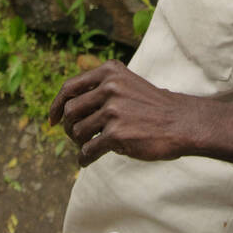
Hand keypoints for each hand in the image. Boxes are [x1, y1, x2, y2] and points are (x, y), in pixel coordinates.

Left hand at [48, 60, 196, 167]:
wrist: (180, 122)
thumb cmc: (150, 106)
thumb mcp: (126, 83)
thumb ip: (99, 88)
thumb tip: (64, 107)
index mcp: (110, 72)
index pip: (69, 88)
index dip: (56, 105)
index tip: (52, 120)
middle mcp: (110, 87)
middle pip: (70, 111)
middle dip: (69, 128)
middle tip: (77, 137)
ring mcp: (113, 110)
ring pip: (77, 131)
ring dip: (79, 143)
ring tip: (90, 145)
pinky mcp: (117, 134)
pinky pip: (88, 150)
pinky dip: (84, 158)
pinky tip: (88, 160)